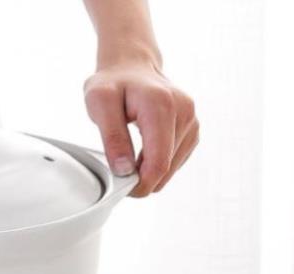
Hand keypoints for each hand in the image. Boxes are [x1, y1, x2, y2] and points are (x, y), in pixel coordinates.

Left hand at [84, 60, 197, 196]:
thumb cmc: (114, 83)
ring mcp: (192, 121)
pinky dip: (160, 164)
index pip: (158, 163)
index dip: (140, 184)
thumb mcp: (100, 104)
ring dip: (151, 171)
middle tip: (122, 169)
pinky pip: (176, 162)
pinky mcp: (193, 130)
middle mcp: (184, 112)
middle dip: (144, 178)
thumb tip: (125, 171)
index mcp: (161, 105)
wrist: (132, 67)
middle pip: (166, 169)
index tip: (123, 186)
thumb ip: (112, 137)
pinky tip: (146, 149)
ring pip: (172, 169)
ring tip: (133, 154)